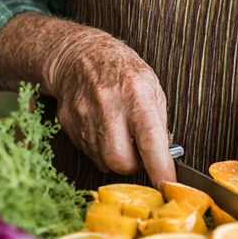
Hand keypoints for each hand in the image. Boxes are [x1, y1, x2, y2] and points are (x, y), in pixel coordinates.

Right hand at [45, 24, 175, 186]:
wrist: (79, 54)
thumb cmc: (122, 69)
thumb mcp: (151, 85)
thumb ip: (159, 121)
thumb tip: (165, 155)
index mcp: (136, 95)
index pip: (150, 140)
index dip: (160, 167)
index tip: (168, 184)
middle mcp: (108, 106)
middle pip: (120, 161)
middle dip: (133, 166)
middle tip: (138, 151)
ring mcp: (84, 115)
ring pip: (103, 161)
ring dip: (116, 156)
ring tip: (119, 134)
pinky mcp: (68, 123)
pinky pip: (88, 152)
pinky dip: (99, 149)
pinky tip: (102, 129)